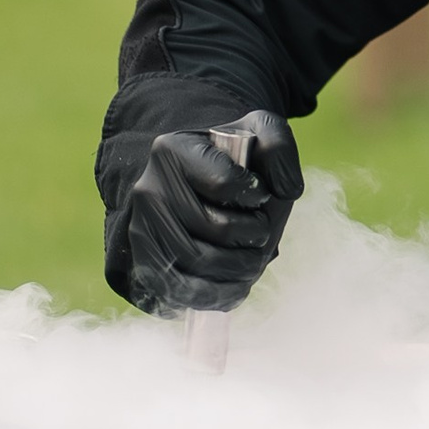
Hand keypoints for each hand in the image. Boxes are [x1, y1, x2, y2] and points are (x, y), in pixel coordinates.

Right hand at [116, 111, 301, 315]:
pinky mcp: (144, 263)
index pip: (224, 183)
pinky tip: (237, 284)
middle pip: (215, 229)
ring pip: (198, 263)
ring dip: (240, 268)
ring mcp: (142, 229)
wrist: (194, 181)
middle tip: (263, 232)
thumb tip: (286, 190)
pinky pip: (180, 292)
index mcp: (173, 150)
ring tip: (254, 258)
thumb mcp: (259, 134)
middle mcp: (149, 189)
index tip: (260, 193)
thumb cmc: (232, 160)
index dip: (255, 195)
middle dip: (254, 236)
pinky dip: (217, 294)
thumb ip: (278, 147)